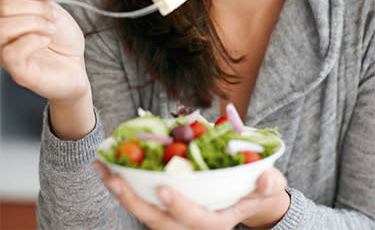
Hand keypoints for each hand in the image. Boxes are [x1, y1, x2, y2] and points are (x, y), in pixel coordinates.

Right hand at [0, 0, 86, 101]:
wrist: (77, 63)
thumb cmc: (62, 38)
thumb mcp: (49, 11)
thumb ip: (30, 2)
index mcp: (8, 17)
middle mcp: (1, 35)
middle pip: (2, 9)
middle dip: (34, 8)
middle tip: (53, 16)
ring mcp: (5, 53)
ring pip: (2, 29)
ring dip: (34, 23)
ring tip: (51, 29)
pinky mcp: (16, 71)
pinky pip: (10, 52)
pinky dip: (33, 40)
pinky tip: (46, 40)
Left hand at [92, 160, 289, 229]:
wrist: (241, 198)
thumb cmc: (253, 189)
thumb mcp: (267, 186)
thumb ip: (267, 184)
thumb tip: (265, 176)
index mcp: (214, 221)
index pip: (194, 219)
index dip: (180, 206)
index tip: (165, 188)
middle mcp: (189, 225)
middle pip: (157, 219)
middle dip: (134, 200)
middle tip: (114, 177)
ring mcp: (174, 218)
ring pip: (143, 210)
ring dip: (121, 190)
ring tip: (101, 168)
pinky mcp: (164, 206)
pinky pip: (140, 198)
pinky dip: (124, 184)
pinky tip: (109, 165)